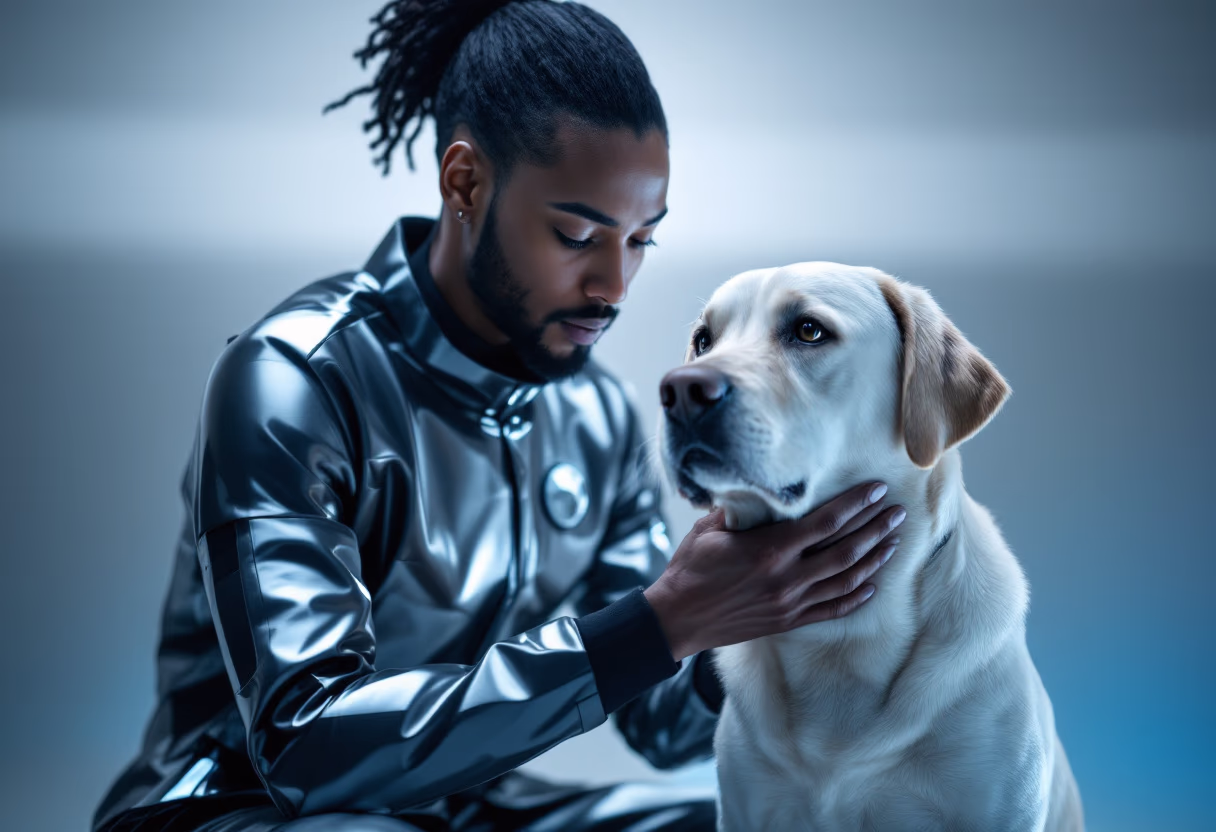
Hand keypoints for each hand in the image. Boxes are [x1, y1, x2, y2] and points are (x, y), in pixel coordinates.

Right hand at [644, 482, 903, 661]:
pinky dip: (856, 597)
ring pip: (846, 581)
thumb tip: (763, 486)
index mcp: (769, 550)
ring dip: (874, 560)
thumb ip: (741, 509)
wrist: (677, 619)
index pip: (825, 523)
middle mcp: (787, 578)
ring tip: (894, 543)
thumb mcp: (708, 529)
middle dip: (876, 530)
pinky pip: (832, 610)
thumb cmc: (689, 569)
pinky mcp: (788, 622)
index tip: (877, 490)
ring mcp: (790, 603)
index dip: (856, 505)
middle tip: (898, 514)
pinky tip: (873, 584)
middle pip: (846, 551)